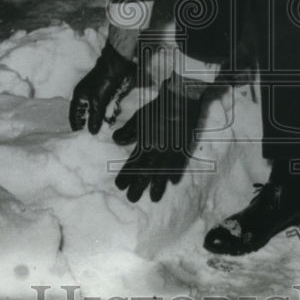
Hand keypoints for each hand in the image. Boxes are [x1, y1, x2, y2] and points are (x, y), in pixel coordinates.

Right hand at [69, 42, 138, 133]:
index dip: (77, 125)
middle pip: (88, 114)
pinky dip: (111, 112)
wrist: (118, 67)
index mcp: (80, 96)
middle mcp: (88, 97)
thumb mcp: (97, 102)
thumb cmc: (103, 82)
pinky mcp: (110, 95)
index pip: (75, 114)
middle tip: (96, 132)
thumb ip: (94, 118)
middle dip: (92, 123)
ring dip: (103, 118)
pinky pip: (108, 107)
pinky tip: (114, 116)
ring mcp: (99, 96)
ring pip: (99, 112)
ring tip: (107, 124)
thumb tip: (91, 132)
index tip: (80, 135)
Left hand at [113, 78, 205, 202]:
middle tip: (132, 199)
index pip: (132, 165)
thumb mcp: (139, 117)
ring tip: (154, 198)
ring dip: (157, 187)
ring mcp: (172, 152)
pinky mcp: (183, 148)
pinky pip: (179, 165)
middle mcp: (158, 152)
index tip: (119, 186)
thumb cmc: (158, 107)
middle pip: (145, 174)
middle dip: (138, 187)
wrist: (180, 100)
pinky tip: (173, 182)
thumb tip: (116, 140)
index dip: (125, 176)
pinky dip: (176, 174)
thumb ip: (128, 131)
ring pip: (163, 174)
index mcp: (145, 144)